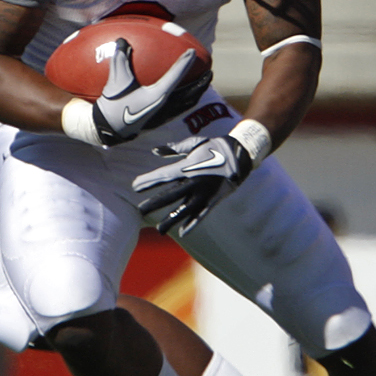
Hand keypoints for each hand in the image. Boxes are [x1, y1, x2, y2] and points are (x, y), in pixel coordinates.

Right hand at [88, 48, 212, 144]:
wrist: (108, 130)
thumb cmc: (113, 104)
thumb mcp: (116, 80)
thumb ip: (120, 59)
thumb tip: (122, 40)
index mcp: (157, 95)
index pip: (175, 76)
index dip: (185, 63)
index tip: (193, 53)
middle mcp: (164, 106)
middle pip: (190, 94)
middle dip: (201, 83)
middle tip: (210, 72)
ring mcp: (164, 115)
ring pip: (187, 104)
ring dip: (196, 93)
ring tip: (202, 85)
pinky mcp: (159, 121)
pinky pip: (179, 110)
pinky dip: (186, 101)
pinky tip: (183, 97)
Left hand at [132, 132, 256, 234]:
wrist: (240, 153)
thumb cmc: (214, 146)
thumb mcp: (194, 143)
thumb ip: (173, 148)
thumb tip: (155, 150)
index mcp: (188, 166)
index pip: (164, 175)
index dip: (149, 181)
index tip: (135, 186)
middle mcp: (194, 181)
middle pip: (171, 195)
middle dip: (155, 203)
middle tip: (140, 210)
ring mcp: (205, 193)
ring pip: (185, 209)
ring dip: (171, 219)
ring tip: (159, 229)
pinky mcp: (214, 200)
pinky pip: (201, 214)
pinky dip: (192, 224)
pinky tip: (182, 232)